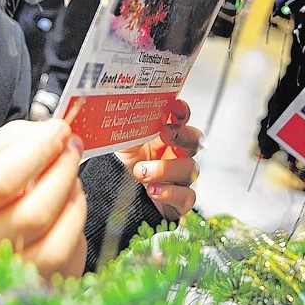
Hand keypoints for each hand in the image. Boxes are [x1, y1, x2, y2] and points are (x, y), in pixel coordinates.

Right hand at [0, 119, 87, 278]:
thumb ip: (11, 141)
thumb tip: (52, 133)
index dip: (37, 151)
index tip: (59, 129)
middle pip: (31, 214)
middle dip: (62, 172)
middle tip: (72, 147)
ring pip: (54, 244)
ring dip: (73, 202)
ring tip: (70, 178)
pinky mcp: (25, 295)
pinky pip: (65, 262)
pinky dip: (75, 227)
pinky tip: (67, 208)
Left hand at [115, 99, 200, 220]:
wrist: (110, 196)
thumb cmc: (117, 167)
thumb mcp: (121, 141)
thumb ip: (132, 123)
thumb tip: (136, 102)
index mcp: (163, 138)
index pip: (181, 120)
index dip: (182, 113)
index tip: (176, 108)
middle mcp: (174, 156)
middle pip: (195, 140)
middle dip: (183, 135)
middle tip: (165, 133)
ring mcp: (179, 179)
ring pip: (190, 169)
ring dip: (166, 169)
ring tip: (141, 172)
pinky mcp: (179, 202)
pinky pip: (187, 197)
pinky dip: (170, 193)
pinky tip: (153, 190)